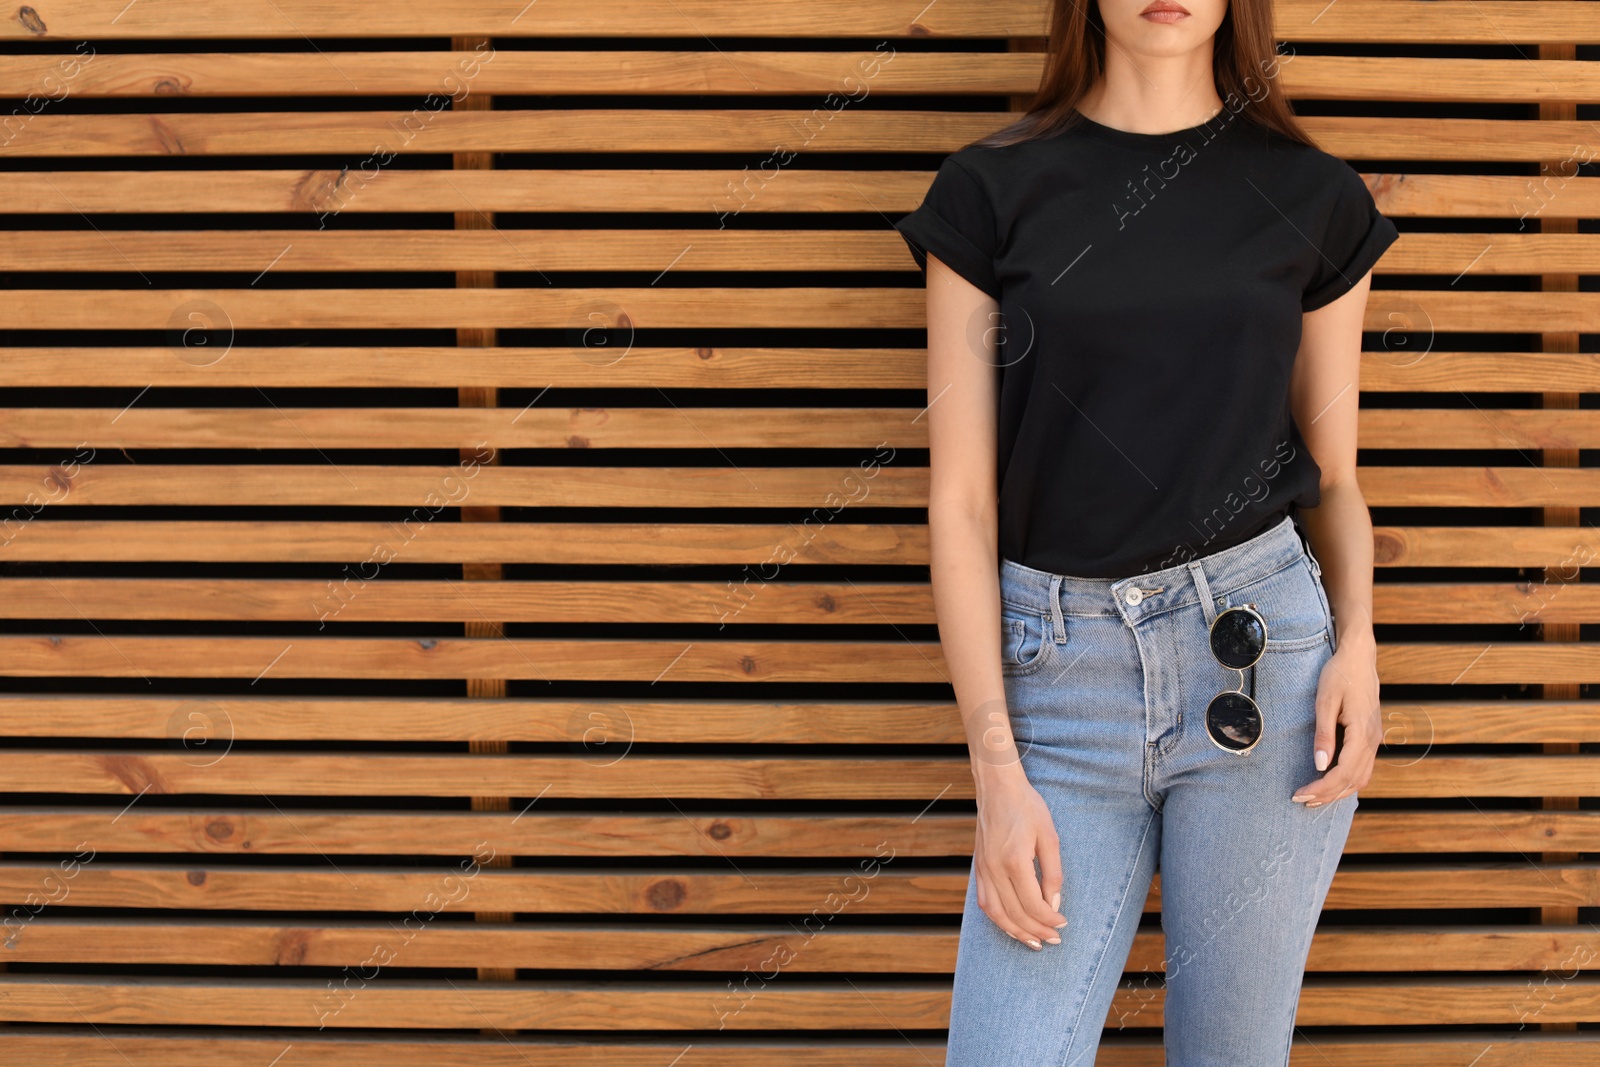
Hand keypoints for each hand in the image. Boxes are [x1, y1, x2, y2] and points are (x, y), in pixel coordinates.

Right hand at [972, 776, 1068, 947]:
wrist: (998, 788)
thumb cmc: (1027, 808)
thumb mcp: (1050, 836)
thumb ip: (1053, 872)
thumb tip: (1053, 903)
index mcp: (1015, 860)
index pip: (1033, 904)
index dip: (1050, 919)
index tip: (1064, 924)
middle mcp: (995, 869)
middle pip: (1015, 914)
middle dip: (1037, 932)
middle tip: (1054, 940)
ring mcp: (983, 869)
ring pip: (996, 914)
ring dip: (1015, 932)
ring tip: (1033, 943)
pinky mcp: (978, 868)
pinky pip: (985, 903)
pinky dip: (998, 920)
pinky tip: (1012, 926)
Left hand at [1292, 632, 1379, 806]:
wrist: (1358, 657)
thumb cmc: (1339, 675)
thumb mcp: (1325, 701)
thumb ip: (1324, 734)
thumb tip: (1320, 765)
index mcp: (1362, 732)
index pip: (1344, 773)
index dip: (1322, 788)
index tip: (1300, 794)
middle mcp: (1373, 740)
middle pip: (1353, 780)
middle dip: (1327, 795)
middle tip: (1301, 801)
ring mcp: (1375, 739)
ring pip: (1361, 778)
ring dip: (1338, 791)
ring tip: (1313, 798)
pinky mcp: (1371, 737)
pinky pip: (1363, 768)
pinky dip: (1347, 781)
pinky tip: (1330, 782)